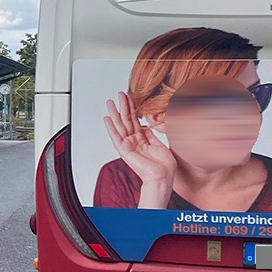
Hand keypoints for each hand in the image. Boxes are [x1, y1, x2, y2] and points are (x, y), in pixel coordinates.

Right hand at [102, 91, 174, 207]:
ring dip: (115, 112)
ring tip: (110, 101)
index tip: (130, 97)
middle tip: (119, 94)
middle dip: (123, 106)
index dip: (132, 108)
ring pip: (120, 125)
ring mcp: (128, 145)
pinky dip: (111, 127)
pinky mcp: (124, 150)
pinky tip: (107, 118)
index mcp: (142, 140)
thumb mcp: (160, 144)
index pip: (135, 120)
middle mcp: (133, 142)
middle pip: (126, 120)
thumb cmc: (164, 166)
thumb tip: (146, 124)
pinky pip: (116, 136)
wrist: (163, 177)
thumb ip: (152, 134)